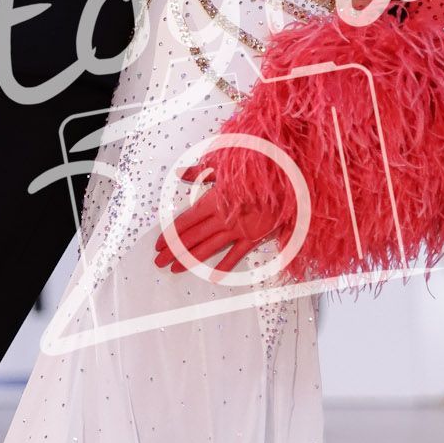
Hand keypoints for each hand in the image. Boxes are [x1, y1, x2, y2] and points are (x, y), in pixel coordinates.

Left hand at [153, 157, 283, 273]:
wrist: (285, 178)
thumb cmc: (255, 169)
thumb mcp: (224, 166)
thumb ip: (200, 172)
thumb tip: (180, 172)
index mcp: (213, 201)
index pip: (186, 221)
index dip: (170, 234)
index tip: (158, 244)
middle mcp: (222, 218)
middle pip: (192, 237)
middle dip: (174, 250)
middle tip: (159, 261)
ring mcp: (237, 229)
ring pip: (209, 247)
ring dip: (190, 259)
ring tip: (175, 269)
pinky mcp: (254, 236)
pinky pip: (236, 254)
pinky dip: (225, 265)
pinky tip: (214, 276)